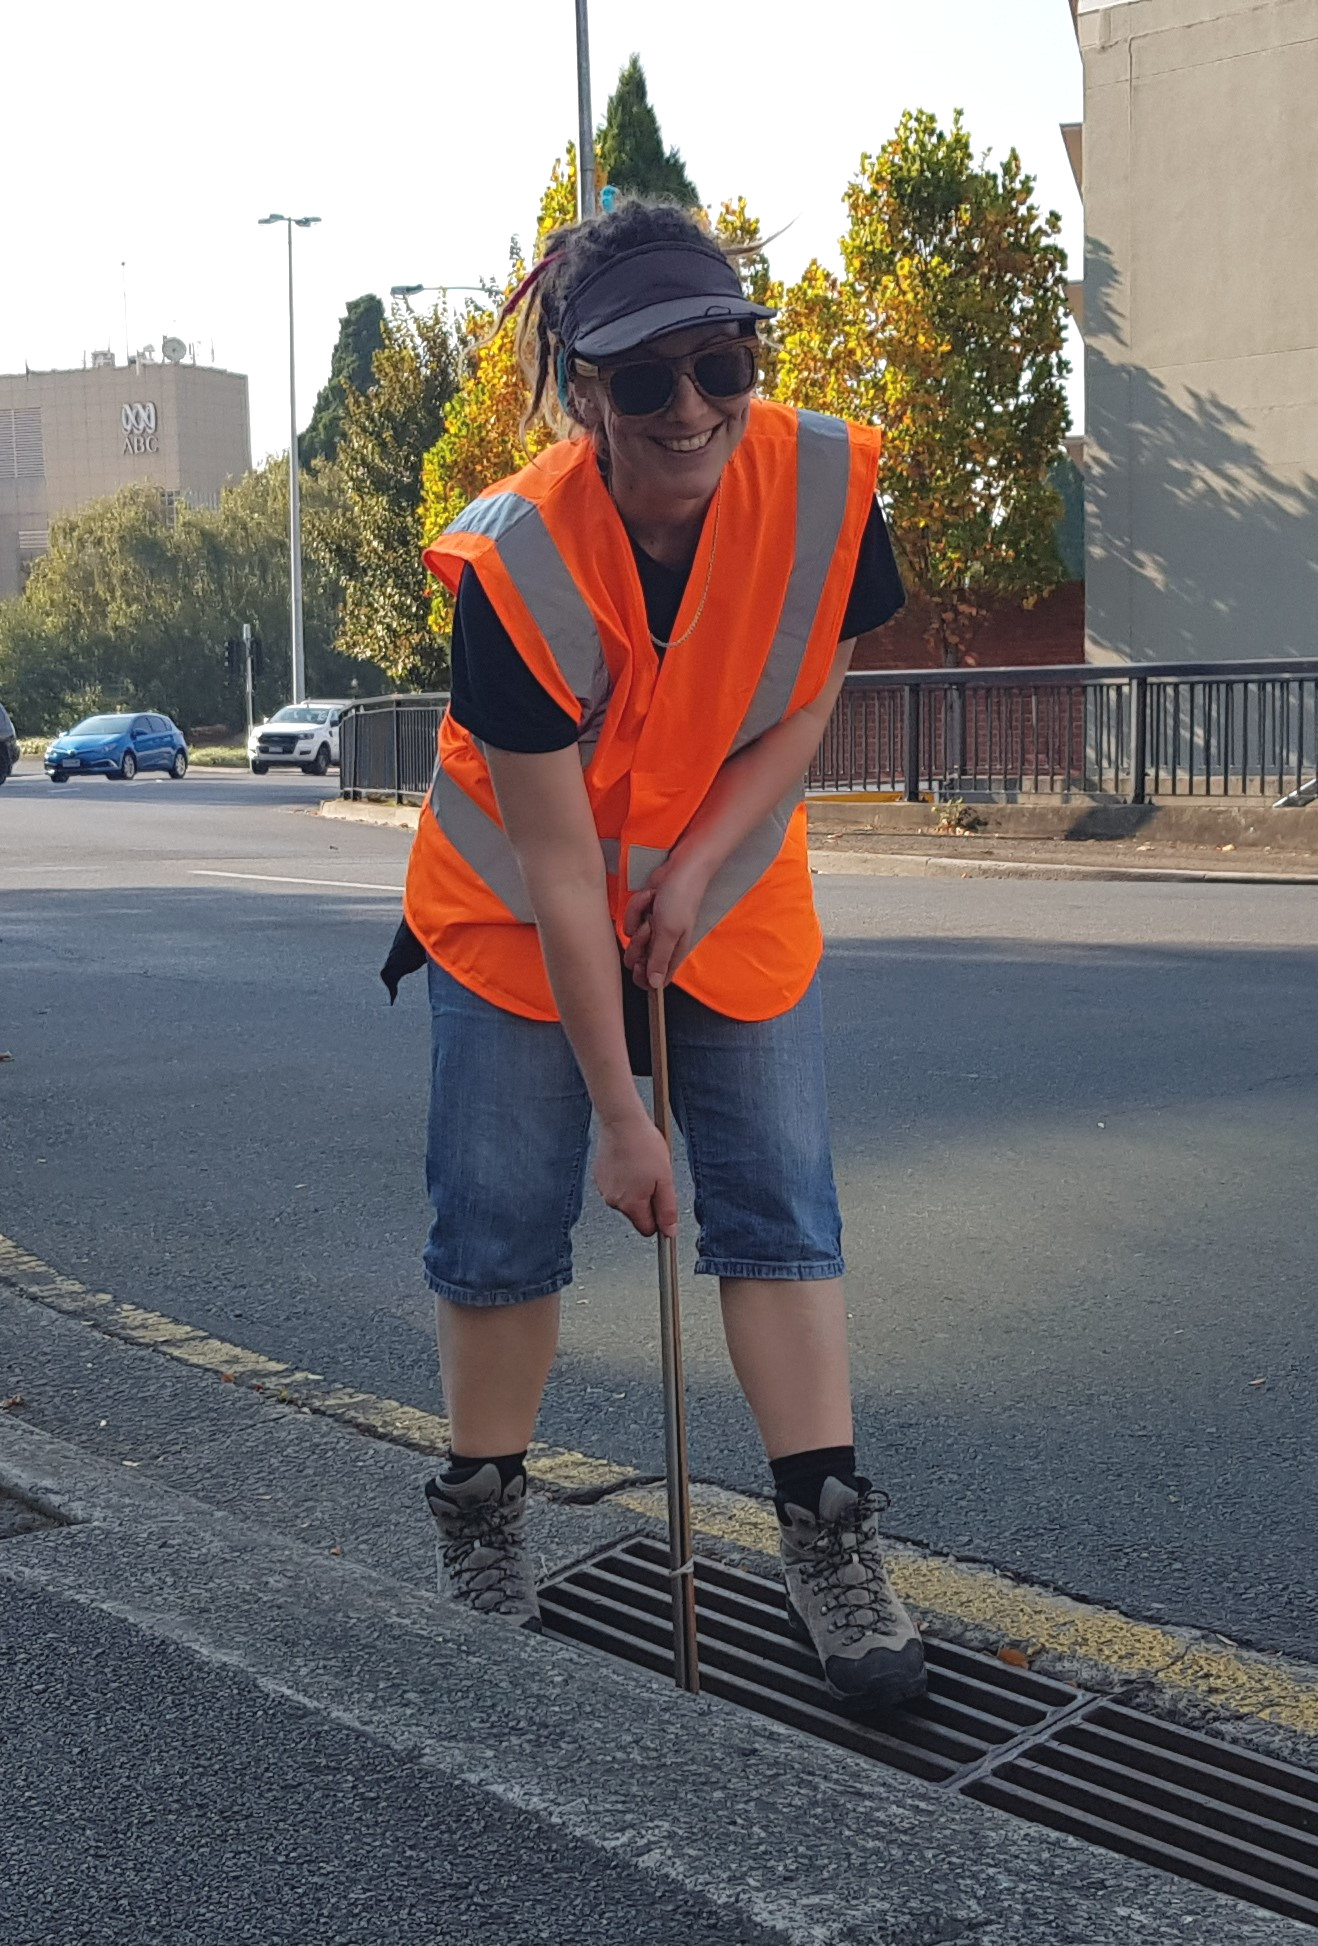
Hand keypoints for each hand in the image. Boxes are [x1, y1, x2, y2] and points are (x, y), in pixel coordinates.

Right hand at [594, 1111, 677, 1238]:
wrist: (621, 1121)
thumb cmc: (644, 1145)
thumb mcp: (665, 1179)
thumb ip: (667, 1209)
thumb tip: (669, 1232)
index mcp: (631, 1205)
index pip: (647, 1229)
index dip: (659, 1219)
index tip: (664, 1203)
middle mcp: (614, 1201)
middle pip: (636, 1214)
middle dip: (648, 1200)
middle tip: (655, 1177)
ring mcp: (604, 1188)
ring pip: (626, 1199)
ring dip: (636, 1188)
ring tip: (642, 1165)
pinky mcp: (599, 1176)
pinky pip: (617, 1185)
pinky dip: (625, 1177)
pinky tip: (631, 1160)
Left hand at [623, 852, 708, 990]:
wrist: (680, 869)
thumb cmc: (680, 899)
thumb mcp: (669, 932)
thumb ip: (659, 959)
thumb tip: (654, 986)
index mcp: (672, 954)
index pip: (655, 981)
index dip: (644, 977)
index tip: (640, 963)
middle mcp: (662, 945)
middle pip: (637, 961)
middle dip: (638, 944)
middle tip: (649, 928)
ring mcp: (652, 930)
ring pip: (631, 938)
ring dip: (639, 919)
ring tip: (653, 908)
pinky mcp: (644, 916)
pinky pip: (631, 919)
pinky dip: (638, 907)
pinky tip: (650, 897)